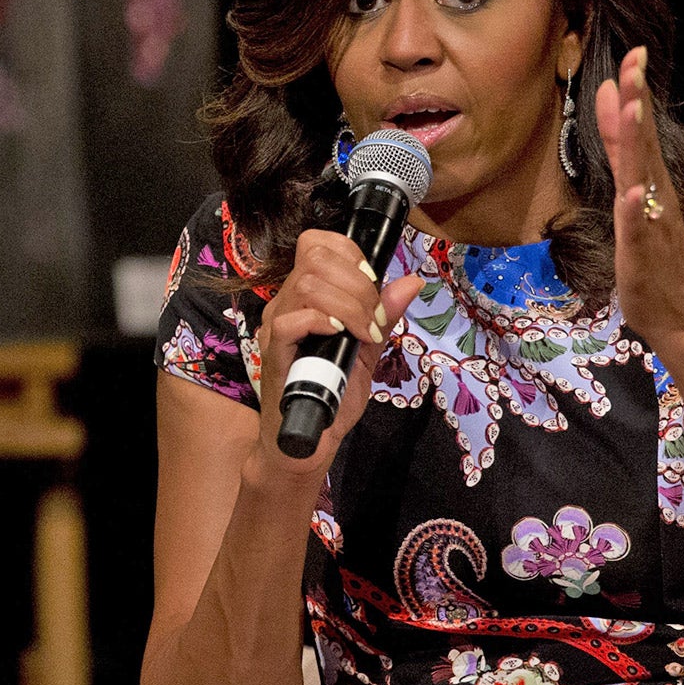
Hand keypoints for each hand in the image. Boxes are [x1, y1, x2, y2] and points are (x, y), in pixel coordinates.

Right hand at [257, 228, 423, 474]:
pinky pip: (292, 320)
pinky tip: (341, 339)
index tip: (371, 282)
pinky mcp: (273, 352)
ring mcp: (276, 326)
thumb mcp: (367, 350)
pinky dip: (323, 323)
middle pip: (315, 257)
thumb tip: (410, 282)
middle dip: (358, 282)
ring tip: (362, 333)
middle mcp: (286, 304)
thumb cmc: (332, 395)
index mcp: (306, 297)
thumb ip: (383, 316)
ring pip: (308, 285)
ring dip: (349, 305)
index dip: (348, 251)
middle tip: (372, 318)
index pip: (316, 243)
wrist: (310, 441)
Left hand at [594, 45, 683, 355]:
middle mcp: (654, 198)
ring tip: (634, 110)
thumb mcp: (629, 199)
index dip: (634, 95)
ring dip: (637, 145)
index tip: (632, 55)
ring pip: (643, 179)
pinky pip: (640, 231)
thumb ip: (621, 158)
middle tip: (635, 61)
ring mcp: (652, 225)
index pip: (637, 133)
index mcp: (648, 185)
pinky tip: (631, 194)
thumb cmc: (653, 259)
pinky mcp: (645, 255)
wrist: (682, 316)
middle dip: (639, 103)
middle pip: (643, 144)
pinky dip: (635, 212)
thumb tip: (615, 114)